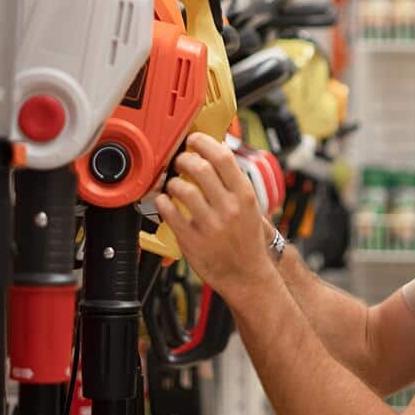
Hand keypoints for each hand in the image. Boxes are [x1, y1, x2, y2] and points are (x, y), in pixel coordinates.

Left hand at [155, 133, 274, 303]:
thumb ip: (234, 184)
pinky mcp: (192, 240)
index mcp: (245, 195)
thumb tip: (217, 155)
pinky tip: (165, 201)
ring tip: (173, 184)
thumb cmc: (247, 241)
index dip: (204, 142)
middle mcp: (228, 208)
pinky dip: (163, 202)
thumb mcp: (251, 208)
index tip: (195, 140)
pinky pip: (170, 212)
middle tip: (180, 160)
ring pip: (182, 188)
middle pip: (199, 168)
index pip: (223, 157)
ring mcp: (210, 224)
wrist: (247, 275)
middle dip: (184, 158)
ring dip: (172, 182)